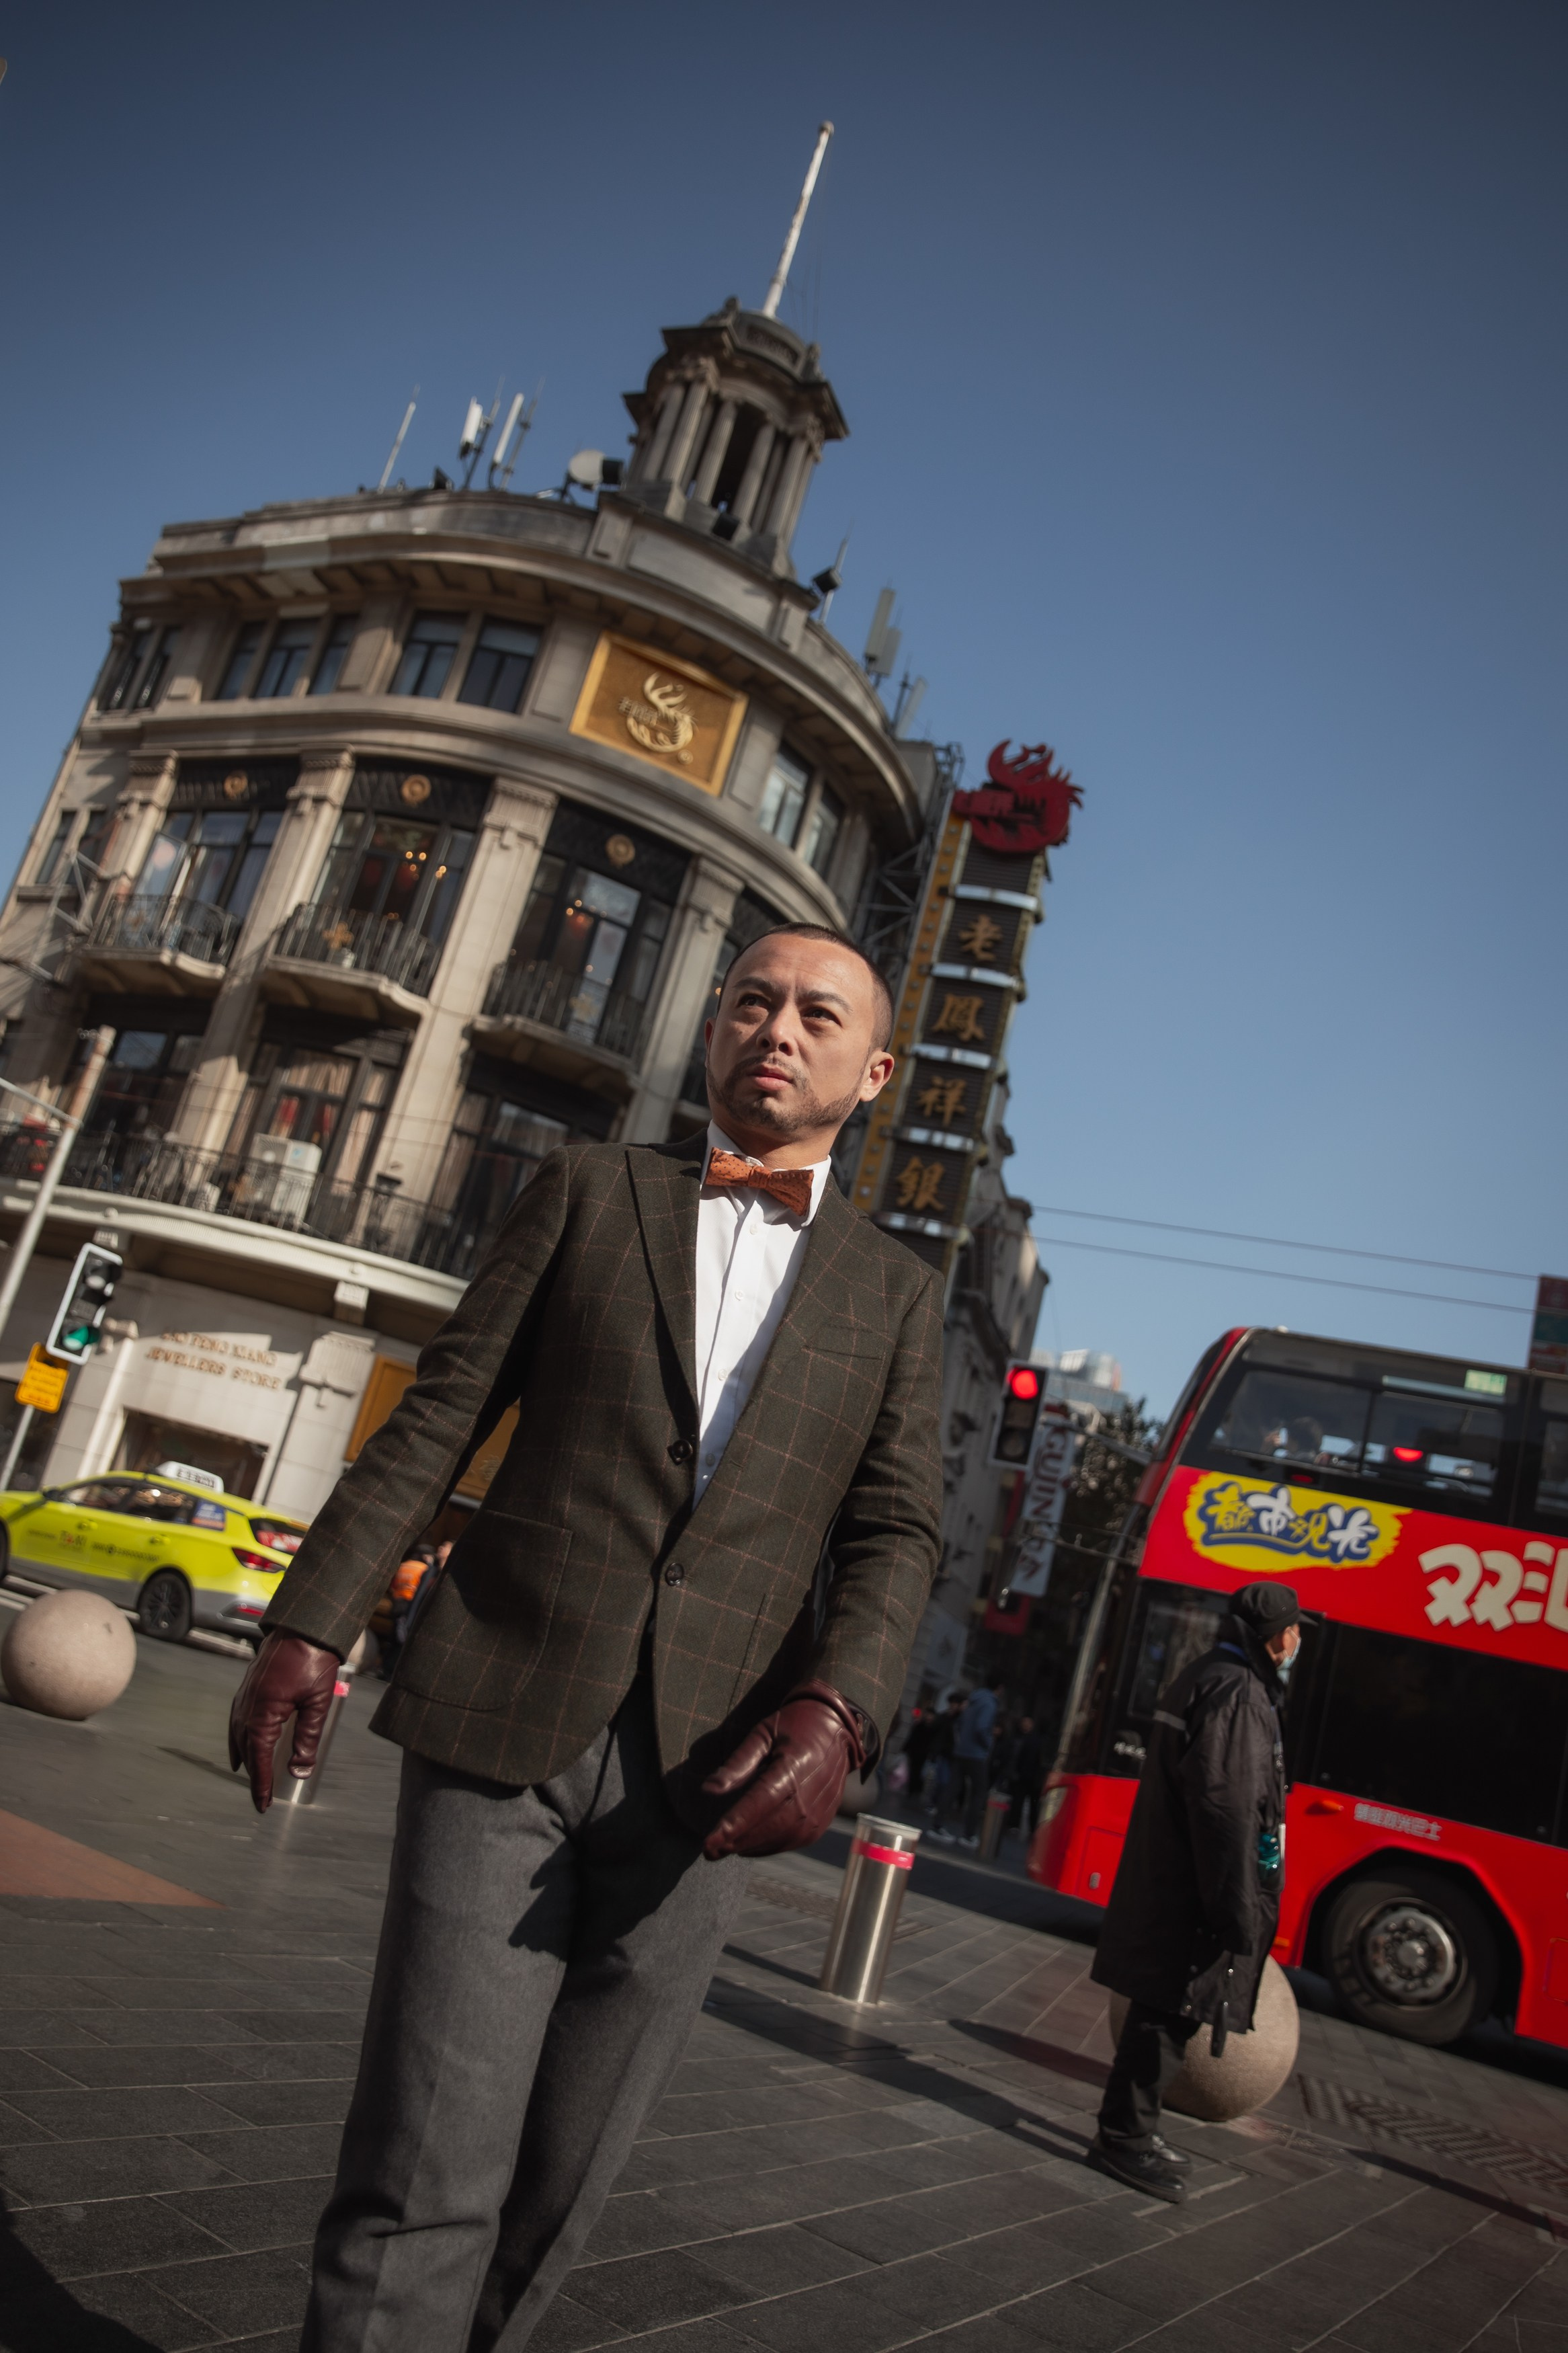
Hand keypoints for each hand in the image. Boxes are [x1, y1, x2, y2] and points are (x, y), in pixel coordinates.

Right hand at [229, 1633, 339, 1814]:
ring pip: (239, 1736)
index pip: (259, 1759)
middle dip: (254, 1777)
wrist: (303, 1625)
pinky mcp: (248, 1687)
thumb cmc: (314, 1660)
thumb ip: (308, 1738)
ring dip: (245, 1759)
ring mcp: (244, 1696)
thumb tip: (300, 1772)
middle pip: (247, 1751)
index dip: (261, 1784)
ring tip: (251, 1778)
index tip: (263, 1806)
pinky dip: (238, 1738)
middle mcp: (247, 1707)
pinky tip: (241, 1745)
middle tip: (262, 1800)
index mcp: (263, 1713)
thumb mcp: (317, 1702)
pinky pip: (237, 1719)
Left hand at [702, 1681, 866, 1859]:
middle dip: (736, 1841)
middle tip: (709, 1851)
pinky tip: (749, 1845)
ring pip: (779, 1838)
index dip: (733, 1826)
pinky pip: (793, 1841)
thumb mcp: (761, 1735)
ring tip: (724, 1848)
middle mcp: (809, 1795)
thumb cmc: (791, 1728)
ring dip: (750, 1847)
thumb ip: (737, 1764)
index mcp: (792, 1769)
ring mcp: (818, 1812)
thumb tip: (707, 1789)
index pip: (758, 1804)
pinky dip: (769, 1846)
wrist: (833, 1729)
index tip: (709, 1843)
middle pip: (767, 1827)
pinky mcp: (822, 1821)